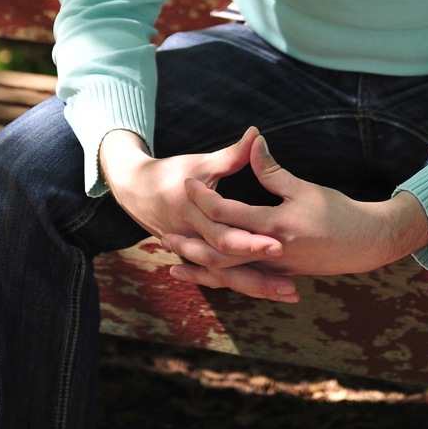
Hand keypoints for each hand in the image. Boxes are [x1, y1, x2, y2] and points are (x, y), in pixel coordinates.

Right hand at [99, 127, 299, 302]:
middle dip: (259, 276)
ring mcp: (194, 252)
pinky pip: (220, 277)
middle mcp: (193, 239)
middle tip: (291, 285)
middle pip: (228, 265)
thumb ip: (232, 154)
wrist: (136, 190)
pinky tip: (268, 292)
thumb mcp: (201, 163)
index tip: (280, 244)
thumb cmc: (172, 172)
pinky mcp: (197, 257)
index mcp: (193, 215)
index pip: (225, 235)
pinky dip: (243, 285)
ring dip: (256, 287)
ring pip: (226, 277)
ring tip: (290, 293)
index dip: (251, 241)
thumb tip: (257, 135)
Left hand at [165, 135, 427, 293]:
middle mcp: (270, 251)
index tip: (189, 183)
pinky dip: (220, 278)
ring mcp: (273, 267)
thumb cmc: (336, 212)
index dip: (206, 198)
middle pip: (220, 250)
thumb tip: (254, 141)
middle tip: (164, 234)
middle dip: (192, 244)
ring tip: (174, 263)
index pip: (230, 213)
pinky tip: (204, 276)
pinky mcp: (276, 275)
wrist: (363, 243)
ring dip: (200, 268)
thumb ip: (272, 170)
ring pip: (229, 272)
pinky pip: (242, 279)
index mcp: (274, 225)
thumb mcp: (303, 188)